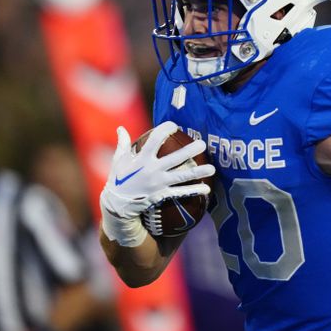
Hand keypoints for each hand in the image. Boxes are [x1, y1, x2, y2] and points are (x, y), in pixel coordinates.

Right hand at [100, 122, 214, 246]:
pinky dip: (194, 191)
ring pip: (182, 177)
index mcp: (142, 158)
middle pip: (175, 158)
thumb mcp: (118, 160)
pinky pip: (180, 193)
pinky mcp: (162, 194)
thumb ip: (123, 143)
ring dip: (198, 172)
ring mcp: (159, 183)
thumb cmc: (118, 179)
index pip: (155, 138)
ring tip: (212, 169)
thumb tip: (120, 128)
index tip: (174, 125)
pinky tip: (207, 189)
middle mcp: (152, 170)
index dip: (166, 129)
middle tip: (203, 144)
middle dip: (190, 151)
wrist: (118, 205)